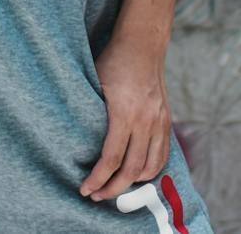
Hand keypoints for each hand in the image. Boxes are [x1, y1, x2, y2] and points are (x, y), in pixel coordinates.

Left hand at [77, 31, 172, 204]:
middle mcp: (145, 120)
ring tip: (114, 186)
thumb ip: (90, 113)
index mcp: (124, 112)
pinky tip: (136, 174)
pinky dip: (150, 170)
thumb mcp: (94, 84)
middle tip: (97, 195)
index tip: (85, 189)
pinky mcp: (166, 120)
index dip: (98, 178)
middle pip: (131, 169)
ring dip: (132, 183)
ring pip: (150, 166)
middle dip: (113, 188)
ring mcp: (159, 121)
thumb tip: (75, 141)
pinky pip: (162, 155)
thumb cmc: (113, 61)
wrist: (142, 44)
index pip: (111, 158)